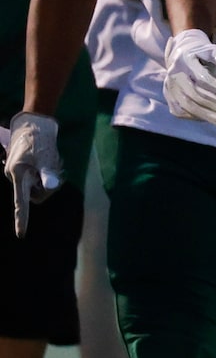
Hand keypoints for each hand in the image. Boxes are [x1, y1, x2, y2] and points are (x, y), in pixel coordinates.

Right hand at [6, 112, 62, 238]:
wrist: (32, 123)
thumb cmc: (39, 139)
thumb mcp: (46, 156)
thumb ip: (47, 173)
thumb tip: (50, 186)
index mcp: (17, 176)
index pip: (20, 203)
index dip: (22, 219)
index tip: (21, 234)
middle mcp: (15, 177)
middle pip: (37, 194)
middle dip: (50, 186)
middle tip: (59, 169)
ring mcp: (19, 173)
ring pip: (39, 185)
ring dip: (50, 177)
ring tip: (55, 160)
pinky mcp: (24, 169)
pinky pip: (38, 178)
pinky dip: (48, 171)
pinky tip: (52, 159)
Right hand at [162, 28, 215, 127]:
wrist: (178, 55)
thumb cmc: (200, 54)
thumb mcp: (212, 50)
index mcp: (184, 62)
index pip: (203, 79)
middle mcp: (174, 77)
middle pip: (196, 96)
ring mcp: (169, 89)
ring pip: (189, 107)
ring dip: (211, 117)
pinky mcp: (169, 99)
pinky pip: (182, 112)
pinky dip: (199, 117)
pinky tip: (215, 119)